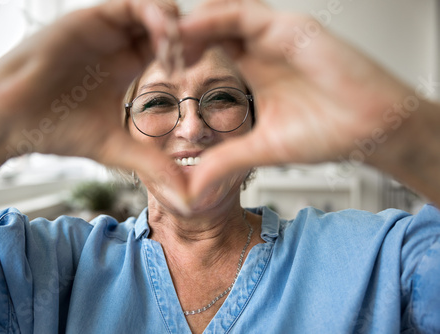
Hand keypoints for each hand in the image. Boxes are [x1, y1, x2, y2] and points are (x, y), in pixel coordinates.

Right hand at [0, 0, 187, 202]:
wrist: (12, 122)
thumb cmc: (58, 132)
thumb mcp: (116, 148)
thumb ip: (151, 163)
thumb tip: (185, 195)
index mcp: (127, 65)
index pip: (169, 46)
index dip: (187, 53)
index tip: (193, 74)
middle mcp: (118, 43)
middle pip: (166, 23)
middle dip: (187, 37)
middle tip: (188, 63)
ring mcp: (104, 29)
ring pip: (152, 7)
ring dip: (173, 26)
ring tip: (175, 56)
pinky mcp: (88, 19)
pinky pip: (130, 3)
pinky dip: (154, 15)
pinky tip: (164, 41)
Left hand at [180, 0, 427, 200]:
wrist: (371, 130)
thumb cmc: (328, 133)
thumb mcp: (262, 149)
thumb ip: (226, 160)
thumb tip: (194, 185)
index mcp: (254, 69)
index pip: (210, 49)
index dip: (182, 56)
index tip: (159, 71)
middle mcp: (262, 47)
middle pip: (211, 26)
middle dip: (180, 36)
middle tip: (154, 52)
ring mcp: (276, 34)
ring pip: (223, 12)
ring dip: (192, 25)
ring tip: (165, 43)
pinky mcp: (292, 28)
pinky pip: (245, 14)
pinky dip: (215, 20)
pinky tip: (190, 34)